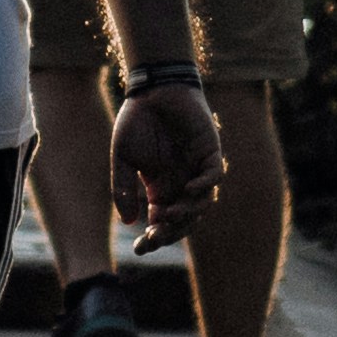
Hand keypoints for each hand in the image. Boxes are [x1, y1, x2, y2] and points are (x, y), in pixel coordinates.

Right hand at [111, 76, 223, 241]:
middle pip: (184, 220)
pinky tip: (187, 190)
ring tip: (169, 214)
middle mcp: (182, 183)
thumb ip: (123, 189)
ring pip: (202, 203)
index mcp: (161, 189)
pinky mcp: (210, 151)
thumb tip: (128, 222)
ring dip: (188, 214)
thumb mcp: (122, 159)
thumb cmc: (137, 120)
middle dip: (171, 232)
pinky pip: (214, 176)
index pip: (162, 223)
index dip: (153, 238)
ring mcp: (197, 169)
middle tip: (155, 236)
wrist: (152, 87)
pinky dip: (204, 185)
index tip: (140, 248)